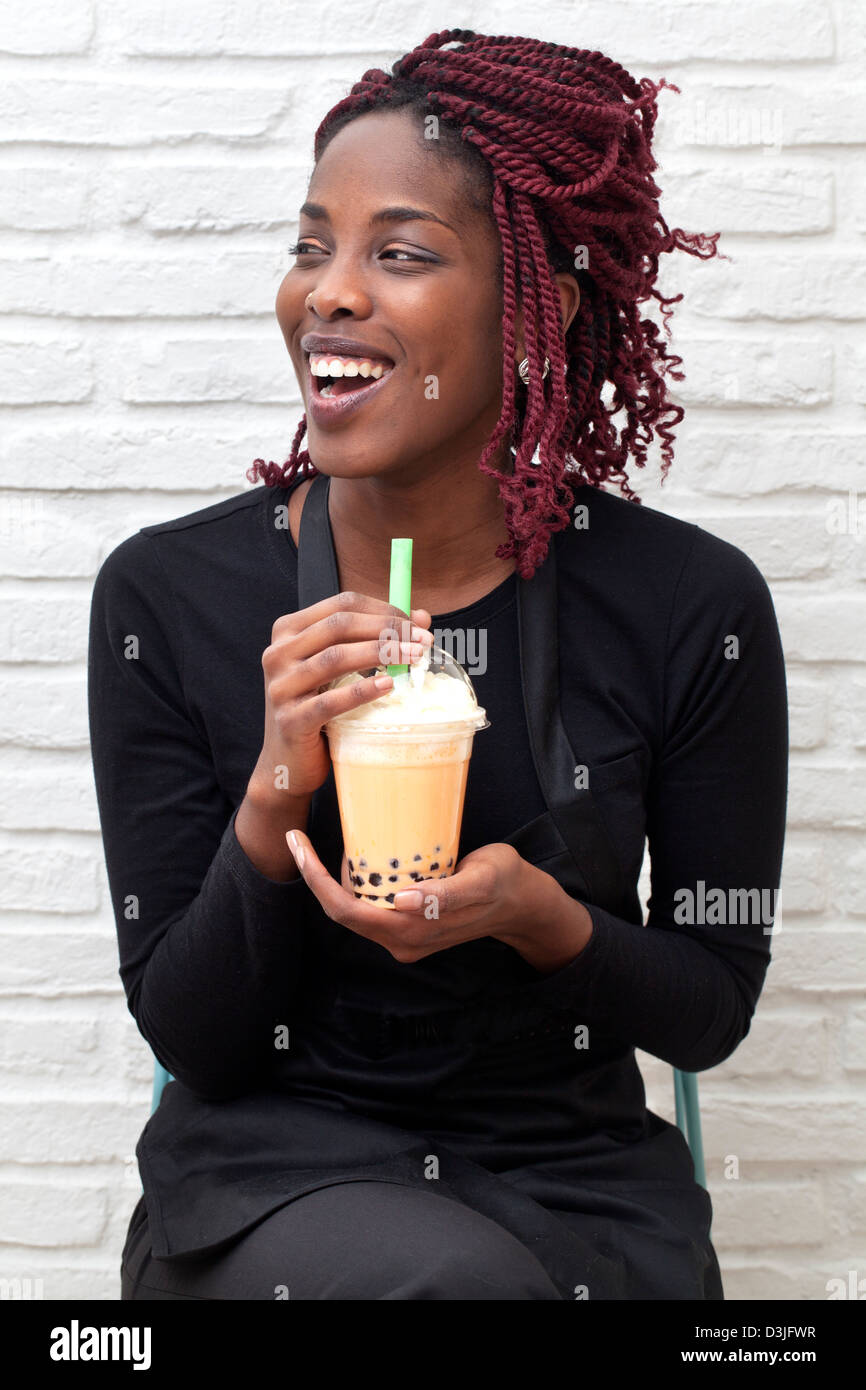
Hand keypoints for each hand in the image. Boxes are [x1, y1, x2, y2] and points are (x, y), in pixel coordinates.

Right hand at [249, 591, 432, 802]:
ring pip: (335, 658)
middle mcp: (278, 653)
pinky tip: (388, 686)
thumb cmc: (317, 707)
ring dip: (381, 654)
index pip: (341, 605)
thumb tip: (421, 618)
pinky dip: (362, 690)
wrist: (287, 760)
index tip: (414, 623)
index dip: (382, 609)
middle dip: (386, 629)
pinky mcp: (290, 719)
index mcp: (288, 631)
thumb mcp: (340, 669)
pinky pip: (330, 701)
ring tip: (413, 658)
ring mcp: (281, 687)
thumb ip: (372, 639)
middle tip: (422, 640)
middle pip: (339, 625)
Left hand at [285, 829, 593, 971]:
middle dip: (315, 877)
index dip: (316, 880)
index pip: (346, 911)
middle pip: (342, 911)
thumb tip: (404, 900)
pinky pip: (372, 905)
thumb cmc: (505, 884)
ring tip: (327, 842)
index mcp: (411, 932)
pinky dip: (358, 881)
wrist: (524, 904)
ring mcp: (405, 936)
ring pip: (355, 909)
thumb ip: (445, 894)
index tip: (298, 845)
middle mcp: (402, 941)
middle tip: (300, 839)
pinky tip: (359, 855)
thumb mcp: (480, 879)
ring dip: (334, 880)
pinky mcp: (410, 925)